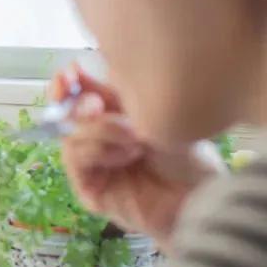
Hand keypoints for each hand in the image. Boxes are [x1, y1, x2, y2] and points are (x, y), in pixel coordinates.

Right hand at [56, 65, 225, 247]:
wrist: (201, 196)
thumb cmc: (187, 155)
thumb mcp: (152, 114)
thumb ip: (115, 94)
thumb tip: (81, 71)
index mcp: (112, 117)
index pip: (74, 95)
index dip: (65, 83)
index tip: (70, 74)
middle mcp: (98, 140)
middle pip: (66, 115)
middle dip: (80, 105)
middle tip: (98, 106)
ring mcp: (91, 166)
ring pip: (71, 137)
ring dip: (100, 130)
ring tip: (135, 137)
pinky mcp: (89, 189)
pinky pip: (76, 161)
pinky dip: (99, 152)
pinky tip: (129, 155)